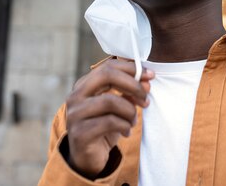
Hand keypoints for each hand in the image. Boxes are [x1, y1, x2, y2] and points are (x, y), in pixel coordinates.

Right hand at [65, 59, 153, 177]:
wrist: (87, 158)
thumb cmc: (103, 128)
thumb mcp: (118, 107)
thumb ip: (129, 92)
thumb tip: (147, 82)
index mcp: (84, 85)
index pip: (108, 66)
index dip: (132, 68)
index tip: (150, 75)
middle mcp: (76, 96)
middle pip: (106, 75)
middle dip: (132, 84)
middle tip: (145, 98)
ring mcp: (75, 114)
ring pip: (110, 101)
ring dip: (130, 111)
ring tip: (133, 121)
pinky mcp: (80, 133)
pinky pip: (110, 122)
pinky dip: (124, 126)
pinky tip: (126, 131)